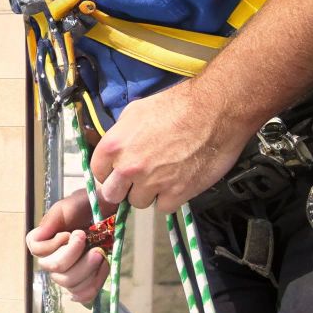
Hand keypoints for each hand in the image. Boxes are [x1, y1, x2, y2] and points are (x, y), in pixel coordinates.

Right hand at [25, 192, 106, 303]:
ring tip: (100, 252)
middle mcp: (53, 259)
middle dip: (74, 256)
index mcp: (45, 241)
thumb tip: (38, 237)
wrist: (108, 210)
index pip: (37, 251)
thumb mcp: (67, 206)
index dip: (52, 246)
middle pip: (55, 271)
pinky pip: (84, 295)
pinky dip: (95, 283)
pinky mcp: (85, 281)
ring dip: (88, 268)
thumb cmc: (86, 206)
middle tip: (88, 238)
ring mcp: (69, 273)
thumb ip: (52, 220)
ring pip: (70, 284)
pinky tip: (102, 267)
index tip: (70, 233)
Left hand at [88, 78, 255, 214]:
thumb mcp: (136, 112)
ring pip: (138, 202)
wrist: (214, 111)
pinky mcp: (176, 194)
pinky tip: (178, 182)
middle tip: (140, 178)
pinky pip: (163, 207)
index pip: (98, 173)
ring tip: (164, 176)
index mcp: (114, 146)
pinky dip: (170, 198)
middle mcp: (128, 168)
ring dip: (148, 193)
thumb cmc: (177, 105)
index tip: (119, 171)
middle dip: (124, 188)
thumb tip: (117, 151)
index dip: (110, 172)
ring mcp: (151, 183)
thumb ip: (120, 136)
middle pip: (113, 194)